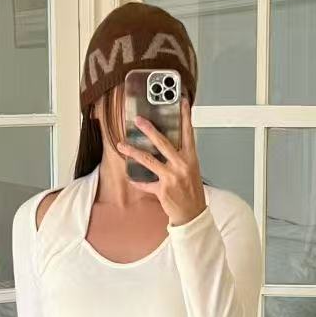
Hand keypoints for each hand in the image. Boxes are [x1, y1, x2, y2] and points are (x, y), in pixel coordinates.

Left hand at [118, 97, 205, 226]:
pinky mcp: (162, 190)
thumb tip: (166, 144)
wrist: (193, 214)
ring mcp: (171, 178)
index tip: (181, 102)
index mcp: (191, 159)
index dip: (185, 117)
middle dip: (149, 130)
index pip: (189, 133)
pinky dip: (137, 181)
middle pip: (163, 143)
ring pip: (149, 160)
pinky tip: (130, 177)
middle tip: (139, 120)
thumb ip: (181, 157)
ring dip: (133, 152)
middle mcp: (181, 166)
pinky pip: (145, 183)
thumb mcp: (191, 170)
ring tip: (122, 145)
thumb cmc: (192, 192)